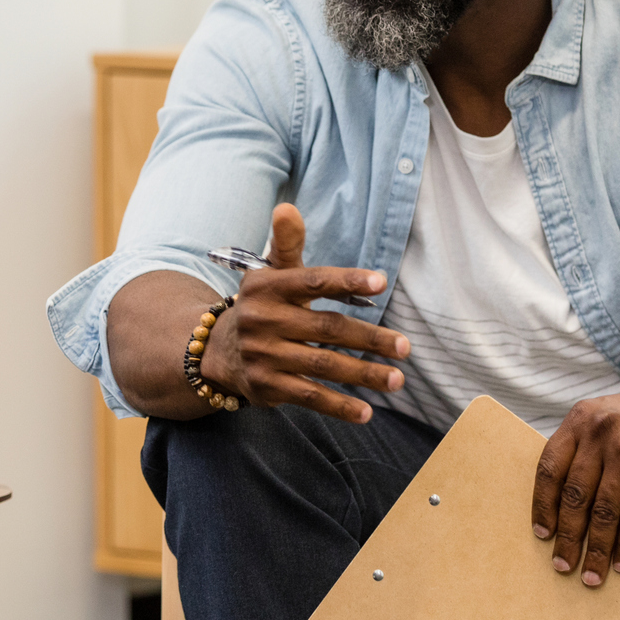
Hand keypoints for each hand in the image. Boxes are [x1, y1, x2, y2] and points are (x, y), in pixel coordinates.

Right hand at [199, 203, 410, 423]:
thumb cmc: (261, 305)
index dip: (347, 281)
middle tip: (404, 346)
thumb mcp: (269, 273)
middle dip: (369, 339)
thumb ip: (287, 245)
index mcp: (267, 287)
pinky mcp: (266, 387)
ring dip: (363, 374)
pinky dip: (338, 406)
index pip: (312, 281)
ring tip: (397, 379)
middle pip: (326, 328)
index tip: (382, 282)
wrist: (215, 350)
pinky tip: (365, 411)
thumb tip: (288, 208)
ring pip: (322, 365)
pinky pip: (308, 396)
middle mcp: (263, 320)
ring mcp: (264, 355)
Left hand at [530, 387, 619, 587]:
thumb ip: (583, 451)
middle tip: (562, 564)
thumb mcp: (605, 421)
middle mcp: (599, 432)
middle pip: (574, 495)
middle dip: (568, 536)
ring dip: (595, 549)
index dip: (543, 505)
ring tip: (590, 575)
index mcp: (580, 419)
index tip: (542, 534)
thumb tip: (561, 508)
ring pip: (603, 511)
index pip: (550, 468)